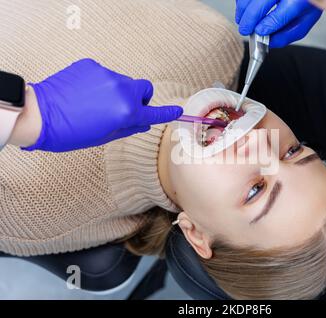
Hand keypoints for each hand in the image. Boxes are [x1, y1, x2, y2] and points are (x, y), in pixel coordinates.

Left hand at [24, 59, 182, 151]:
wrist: (40, 114)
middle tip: (124, 109)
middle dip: (139, 98)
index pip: (154, 112)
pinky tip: (84, 93)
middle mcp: (122, 90)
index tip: (178, 110)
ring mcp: (107, 75)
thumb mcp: (104, 136)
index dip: (168, 113)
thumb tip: (142, 122)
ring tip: (95, 102)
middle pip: (143, 88)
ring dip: (118, 91)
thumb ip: (128, 128)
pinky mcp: (91, 65)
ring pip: (123, 82)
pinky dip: (101, 83)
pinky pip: (105, 74)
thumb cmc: (71, 132)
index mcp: (127, 111)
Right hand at [236, 0, 321, 47]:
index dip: (267, 25)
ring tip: (242, 20)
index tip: (259, 33)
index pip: (281, 14)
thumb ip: (288, 34)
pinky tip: (245, 7)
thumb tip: (269, 42)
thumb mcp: (304, 21)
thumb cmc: (306, 3)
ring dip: (242, 9)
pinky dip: (242, 1)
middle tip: (245, 30)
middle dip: (249, 19)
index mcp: (301, 2)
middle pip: (261, 2)